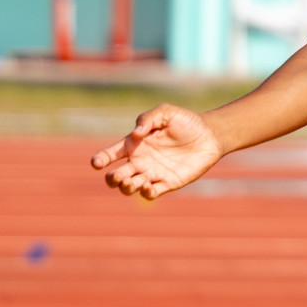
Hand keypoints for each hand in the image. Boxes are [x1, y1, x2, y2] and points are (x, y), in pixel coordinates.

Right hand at [90, 104, 222, 199]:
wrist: (210, 134)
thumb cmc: (185, 121)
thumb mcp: (166, 113)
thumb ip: (148, 119)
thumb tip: (135, 134)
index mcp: (134, 144)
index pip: (111, 154)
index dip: (100, 159)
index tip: (96, 162)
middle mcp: (140, 161)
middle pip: (116, 176)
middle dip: (113, 179)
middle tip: (119, 176)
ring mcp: (152, 173)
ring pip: (129, 187)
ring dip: (126, 188)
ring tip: (131, 182)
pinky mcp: (166, 183)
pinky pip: (150, 193)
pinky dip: (146, 193)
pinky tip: (149, 186)